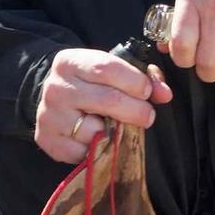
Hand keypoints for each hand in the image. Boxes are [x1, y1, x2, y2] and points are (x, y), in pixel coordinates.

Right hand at [34, 48, 172, 163]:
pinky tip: (97, 138)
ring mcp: (49, 115)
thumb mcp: (113, 70)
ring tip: (115, 125)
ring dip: (115, 133)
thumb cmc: (91, 83)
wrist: (55, 98)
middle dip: (136, 110)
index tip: (147, 92)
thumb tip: (165, 94)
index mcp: (70, 62)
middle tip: (148, 116)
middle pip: (107, 100)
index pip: (108, 68)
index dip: (135, 81)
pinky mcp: (48, 140)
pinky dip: (97, 149)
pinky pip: (83, 152)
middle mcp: (56, 87)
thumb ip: (144, 77)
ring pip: (96, 131)